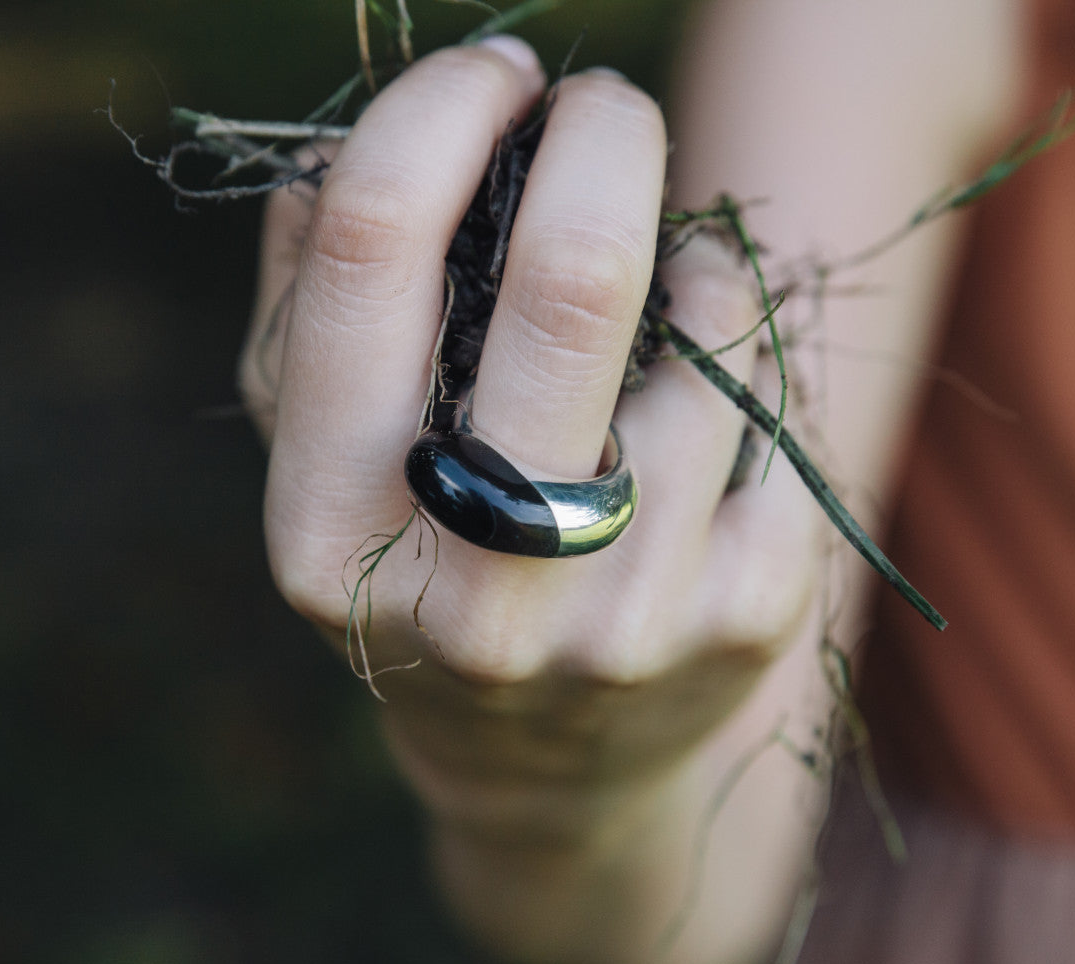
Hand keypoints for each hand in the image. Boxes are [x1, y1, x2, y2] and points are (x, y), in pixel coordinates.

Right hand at [241, 34, 822, 963]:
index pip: (372, 252)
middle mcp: (480, 589)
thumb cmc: (423, 579)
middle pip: (571, 273)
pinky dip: (733, 351)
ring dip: (675, 268)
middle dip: (601, 133)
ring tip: (637, 330)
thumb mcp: (324, 473)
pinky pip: (770, 383)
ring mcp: (630, 611)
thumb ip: (304, 313)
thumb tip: (339, 153)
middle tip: (602, 102)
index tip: (489, 76)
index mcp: (332, 533)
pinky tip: (689, 415)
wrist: (554, 776)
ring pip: (699, 317)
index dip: (436, 113)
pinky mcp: (753, 610)